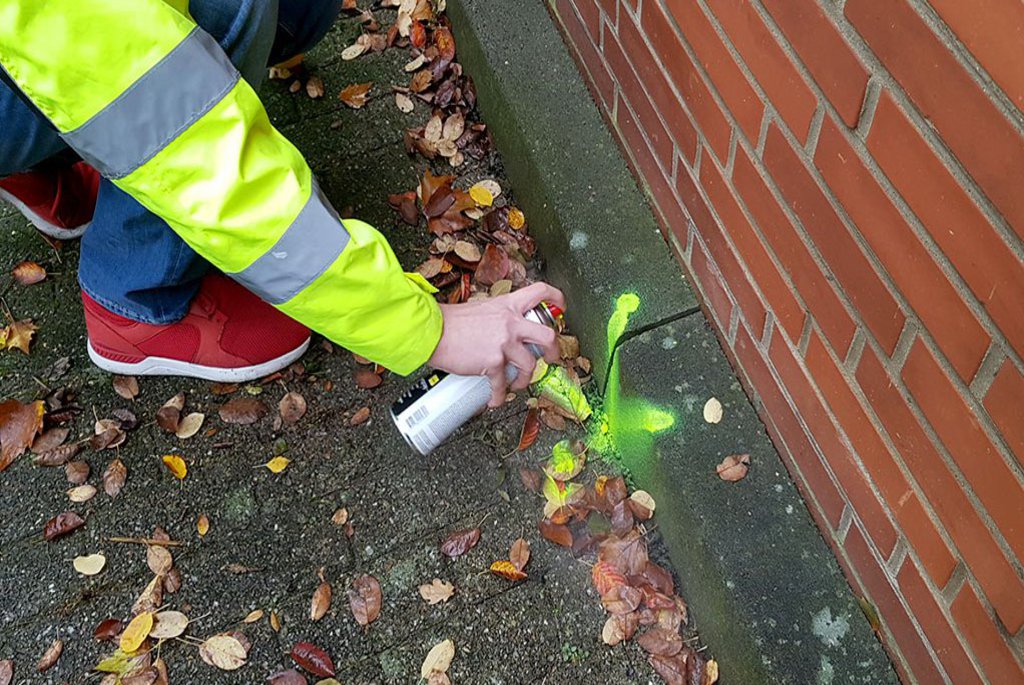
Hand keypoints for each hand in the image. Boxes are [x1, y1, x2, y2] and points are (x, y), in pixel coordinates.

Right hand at [428, 282, 565, 406]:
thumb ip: (498, 318)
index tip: (561, 308)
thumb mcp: (481, 309)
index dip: (557, 298)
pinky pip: (502, 385)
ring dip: (525, 379)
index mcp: (507, 306)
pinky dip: (499, 396)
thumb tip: (505, 331)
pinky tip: (495, 399)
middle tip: (551, 358)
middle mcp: (510, 323)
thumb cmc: (450, 322)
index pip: (540, 292)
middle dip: (555, 351)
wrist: (432, 331)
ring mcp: (503, 343)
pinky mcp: (493, 362)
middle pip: (548, 335)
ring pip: (530, 365)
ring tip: (517, 384)